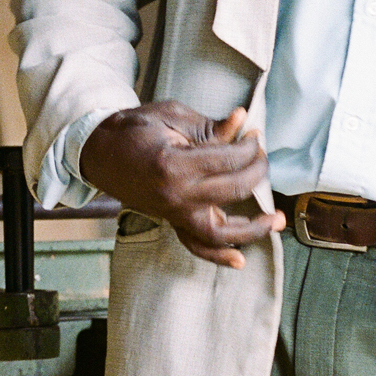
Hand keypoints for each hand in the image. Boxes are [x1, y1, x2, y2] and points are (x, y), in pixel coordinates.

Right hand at [79, 102, 285, 270]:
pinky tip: (239, 259)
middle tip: (262, 157)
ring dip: (253, 229)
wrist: (98, 152)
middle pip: (233, 190)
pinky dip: (218, 255)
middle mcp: (175, 195)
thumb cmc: (132, 129)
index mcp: (175, 164)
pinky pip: (196, 245)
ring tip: (277, 220)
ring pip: (220, 232)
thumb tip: (242, 122)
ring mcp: (172, 213)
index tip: (254, 137)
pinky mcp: (170, 220)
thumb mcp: (170, 116)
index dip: (248, 147)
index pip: (229, 160)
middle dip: (257, 172)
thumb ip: (209, 127)